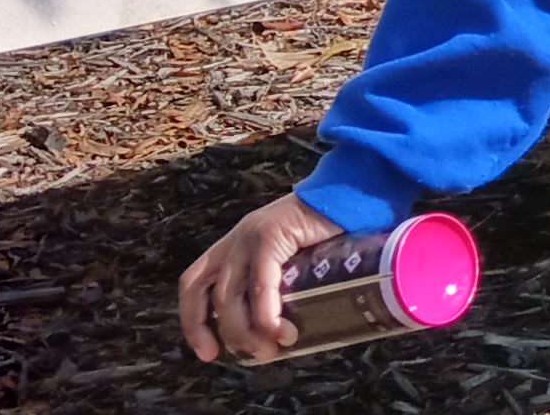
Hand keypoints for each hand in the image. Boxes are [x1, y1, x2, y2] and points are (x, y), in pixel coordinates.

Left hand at [177, 191, 343, 361]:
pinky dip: (266, 313)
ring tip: (271, 348)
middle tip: (251, 355)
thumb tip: (282, 333)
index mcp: (236, 245)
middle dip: (220, 332)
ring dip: (245, 330)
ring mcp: (250, 234)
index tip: (208, 352)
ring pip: (228, 294)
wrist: (355, 194)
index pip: (194, 284)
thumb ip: (283, 286)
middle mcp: (236, 239)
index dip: (194, 322)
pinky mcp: (270, 234)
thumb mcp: (296, 262)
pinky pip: (260, 283)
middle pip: (204, 293)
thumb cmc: (334, 232)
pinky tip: (280, 330)